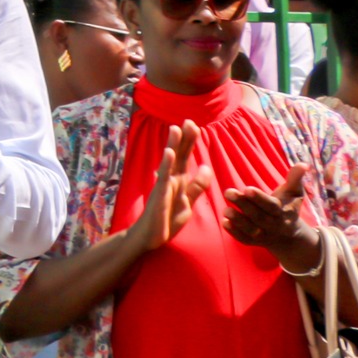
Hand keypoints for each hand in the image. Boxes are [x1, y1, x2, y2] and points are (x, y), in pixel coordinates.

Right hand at [128, 121, 214, 251]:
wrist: (151, 237)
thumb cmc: (167, 220)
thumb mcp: (188, 203)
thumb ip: (197, 186)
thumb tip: (206, 167)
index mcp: (178, 180)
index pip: (185, 157)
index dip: (190, 142)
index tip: (195, 125)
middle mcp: (170, 179)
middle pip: (178, 155)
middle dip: (183, 138)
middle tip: (189, 120)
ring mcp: (163, 186)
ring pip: (169, 162)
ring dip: (172, 145)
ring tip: (175, 129)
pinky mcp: (159, 195)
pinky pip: (164, 177)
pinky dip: (166, 164)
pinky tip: (169, 152)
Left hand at [224, 163, 319, 271]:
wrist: (290, 235)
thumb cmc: (288, 206)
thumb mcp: (294, 193)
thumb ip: (295, 178)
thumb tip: (303, 164)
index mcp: (284, 212)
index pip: (272, 206)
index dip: (260, 198)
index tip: (246, 188)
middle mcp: (275, 225)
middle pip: (259, 217)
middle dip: (244, 205)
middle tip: (228, 192)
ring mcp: (265, 235)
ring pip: (252, 230)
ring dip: (238, 221)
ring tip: (225, 209)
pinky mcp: (255, 242)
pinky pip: (245, 240)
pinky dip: (235, 233)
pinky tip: (224, 222)